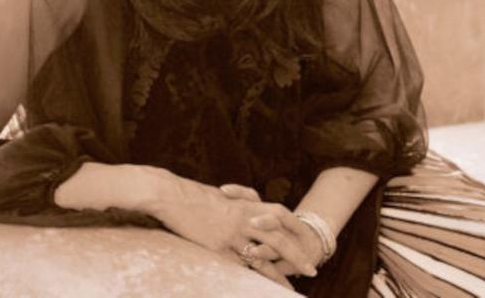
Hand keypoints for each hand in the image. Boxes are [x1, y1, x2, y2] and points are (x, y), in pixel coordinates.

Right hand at [143, 174, 316, 288]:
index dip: (296, 228)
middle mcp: (244, 219)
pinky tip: (259, 289)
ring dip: (277, 275)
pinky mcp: (217, 247)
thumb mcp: (225, 197)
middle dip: (296, 256)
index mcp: (248, 205)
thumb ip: (242, 204)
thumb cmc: (196, 195)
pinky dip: (251, 278)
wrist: (173, 196)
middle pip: (278, 240)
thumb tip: (252, 207)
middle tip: (311, 271)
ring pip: (261, 257)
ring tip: (290, 290)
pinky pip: (238, 266)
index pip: (281, 215)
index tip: (308, 240)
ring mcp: (231, 234)